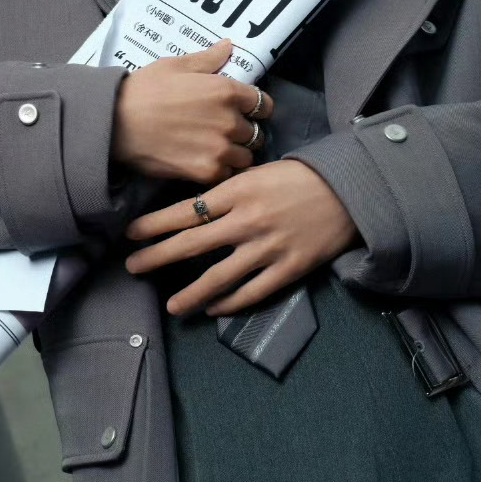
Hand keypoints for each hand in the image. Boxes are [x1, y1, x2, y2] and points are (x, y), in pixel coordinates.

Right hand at [110, 39, 271, 186]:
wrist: (116, 123)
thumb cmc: (143, 90)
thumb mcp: (175, 66)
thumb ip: (208, 59)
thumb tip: (229, 46)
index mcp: (226, 91)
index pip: (264, 105)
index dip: (255, 108)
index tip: (244, 111)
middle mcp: (229, 120)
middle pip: (256, 133)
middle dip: (244, 132)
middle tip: (224, 131)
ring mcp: (220, 149)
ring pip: (246, 157)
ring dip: (235, 154)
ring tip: (215, 149)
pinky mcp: (206, 171)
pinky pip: (228, 174)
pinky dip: (220, 170)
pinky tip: (204, 161)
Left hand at [122, 159, 359, 317]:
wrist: (350, 190)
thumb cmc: (300, 176)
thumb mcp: (257, 172)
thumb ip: (227, 192)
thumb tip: (194, 209)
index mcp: (236, 192)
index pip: (184, 211)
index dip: (154, 225)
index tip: (130, 234)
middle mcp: (246, 221)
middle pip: (191, 244)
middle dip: (157, 257)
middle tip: (132, 267)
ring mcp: (267, 248)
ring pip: (218, 278)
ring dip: (190, 294)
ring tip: (171, 306)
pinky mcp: (288, 269)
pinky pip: (252, 292)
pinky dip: (230, 303)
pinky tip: (214, 308)